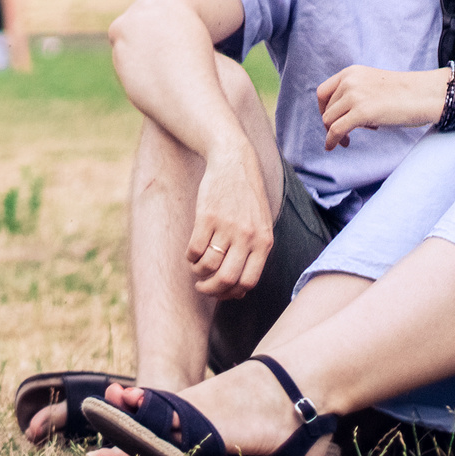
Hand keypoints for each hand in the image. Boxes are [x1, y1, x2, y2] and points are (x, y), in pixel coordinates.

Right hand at [187, 153, 276, 298]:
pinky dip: (190, 257)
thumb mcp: (261, 225)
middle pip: (227, 278)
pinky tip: (191, 254)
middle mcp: (247, 237)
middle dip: (211, 289)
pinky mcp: (207, 217)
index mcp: (264, 242)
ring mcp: (227, 227)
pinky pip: (195, 249)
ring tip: (196, 268)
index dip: (232, 293)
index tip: (222, 292)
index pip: (249, 281)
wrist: (234, 163)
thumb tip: (240, 288)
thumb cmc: (247, 197)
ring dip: (198, 272)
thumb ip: (255, 252)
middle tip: (203, 287)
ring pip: (208, 265)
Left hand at [318, 64, 451, 148]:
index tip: (332, 120)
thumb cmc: (406, 94)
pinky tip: (334, 146)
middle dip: (332, 123)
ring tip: (347, 140)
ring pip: (329, 120)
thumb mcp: (373, 85)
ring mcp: (354, 96)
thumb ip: (356, 94)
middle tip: (344, 134)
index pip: (323, 92)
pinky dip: (332, 140)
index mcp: (351, 73)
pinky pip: (336, 130)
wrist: (427, 94)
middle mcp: (349, 81)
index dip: (324, 109)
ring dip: (334, 133)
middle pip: (326, 109)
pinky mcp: (361, 112)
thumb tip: (341, 115)